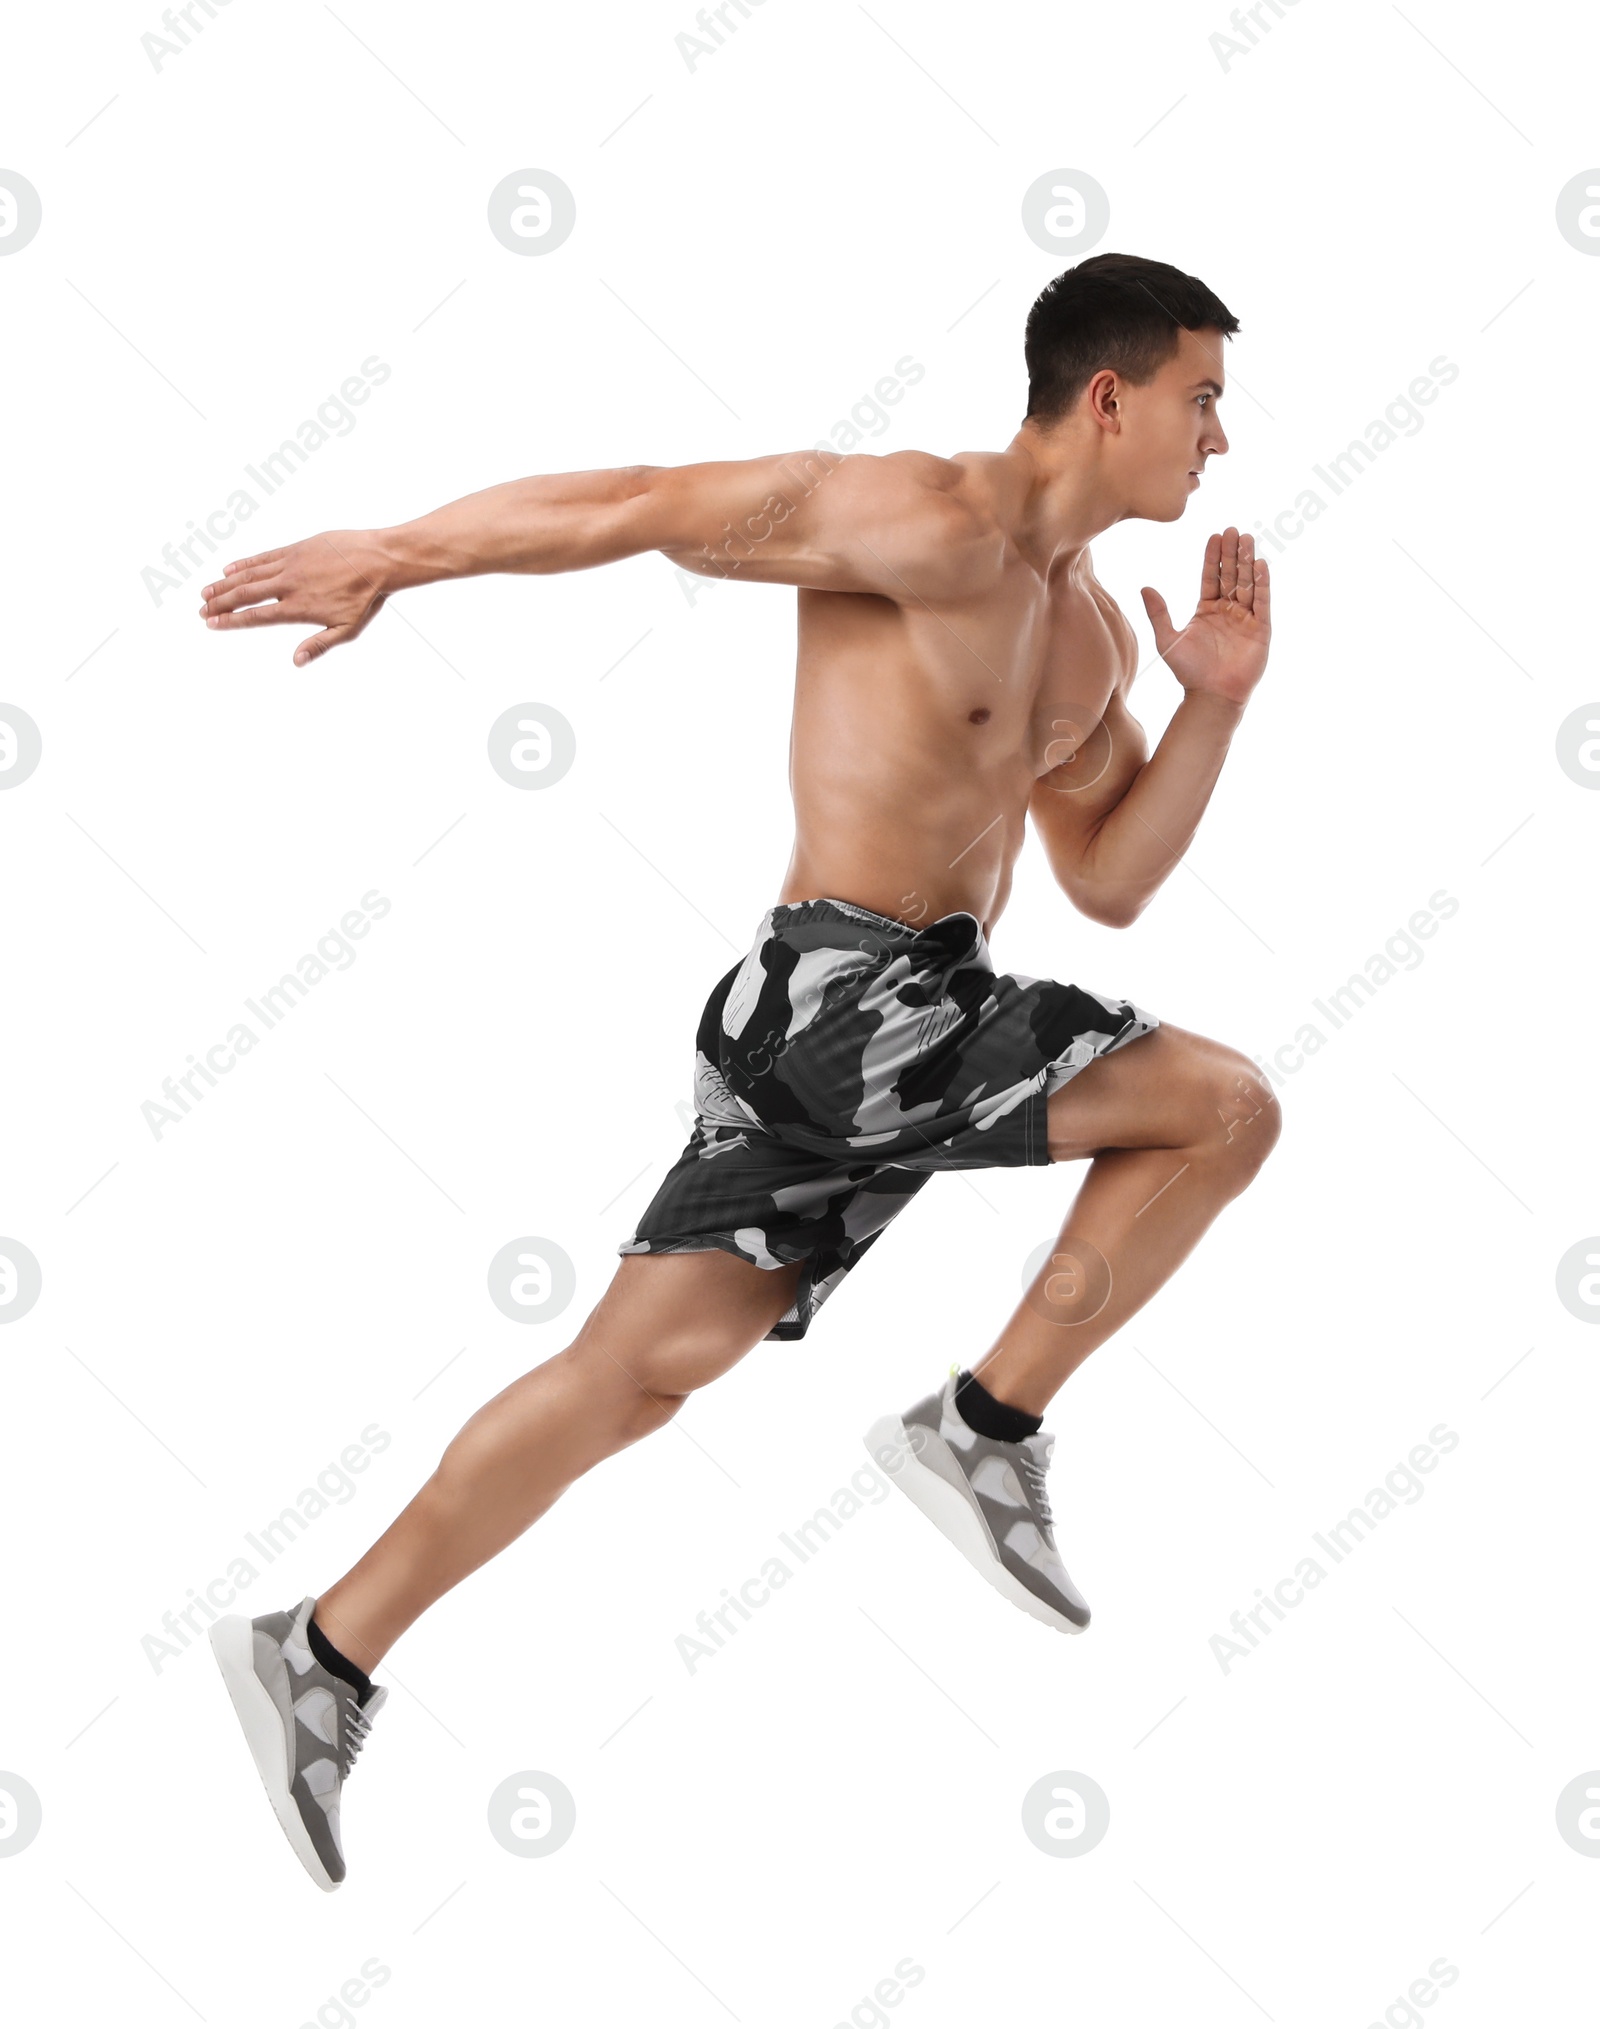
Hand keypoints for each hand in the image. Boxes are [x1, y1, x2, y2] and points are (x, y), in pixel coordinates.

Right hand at [198, 530, 389, 665]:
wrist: (378, 559)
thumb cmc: (366, 597)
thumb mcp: (347, 629)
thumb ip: (319, 645)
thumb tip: (295, 661)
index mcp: (298, 608)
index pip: (256, 616)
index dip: (232, 621)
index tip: (212, 624)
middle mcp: (289, 585)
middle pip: (246, 594)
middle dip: (221, 603)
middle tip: (201, 610)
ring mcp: (290, 564)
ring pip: (250, 574)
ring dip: (225, 584)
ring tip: (206, 592)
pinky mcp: (295, 549)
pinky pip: (263, 557)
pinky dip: (244, 563)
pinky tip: (229, 568)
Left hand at [1139, 527, 1270, 707]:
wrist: (1210, 696)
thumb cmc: (1188, 672)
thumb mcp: (1168, 639)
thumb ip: (1158, 613)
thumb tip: (1144, 587)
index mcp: (1206, 610)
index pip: (1211, 577)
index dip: (1213, 557)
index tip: (1214, 535)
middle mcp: (1228, 611)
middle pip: (1231, 575)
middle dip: (1232, 553)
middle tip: (1233, 529)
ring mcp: (1245, 619)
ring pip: (1247, 584)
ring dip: (1248, 562)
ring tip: (1247, 539)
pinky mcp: (1261, 630)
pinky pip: (1262, 602)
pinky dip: (1262, 584)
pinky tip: (1261, 565)